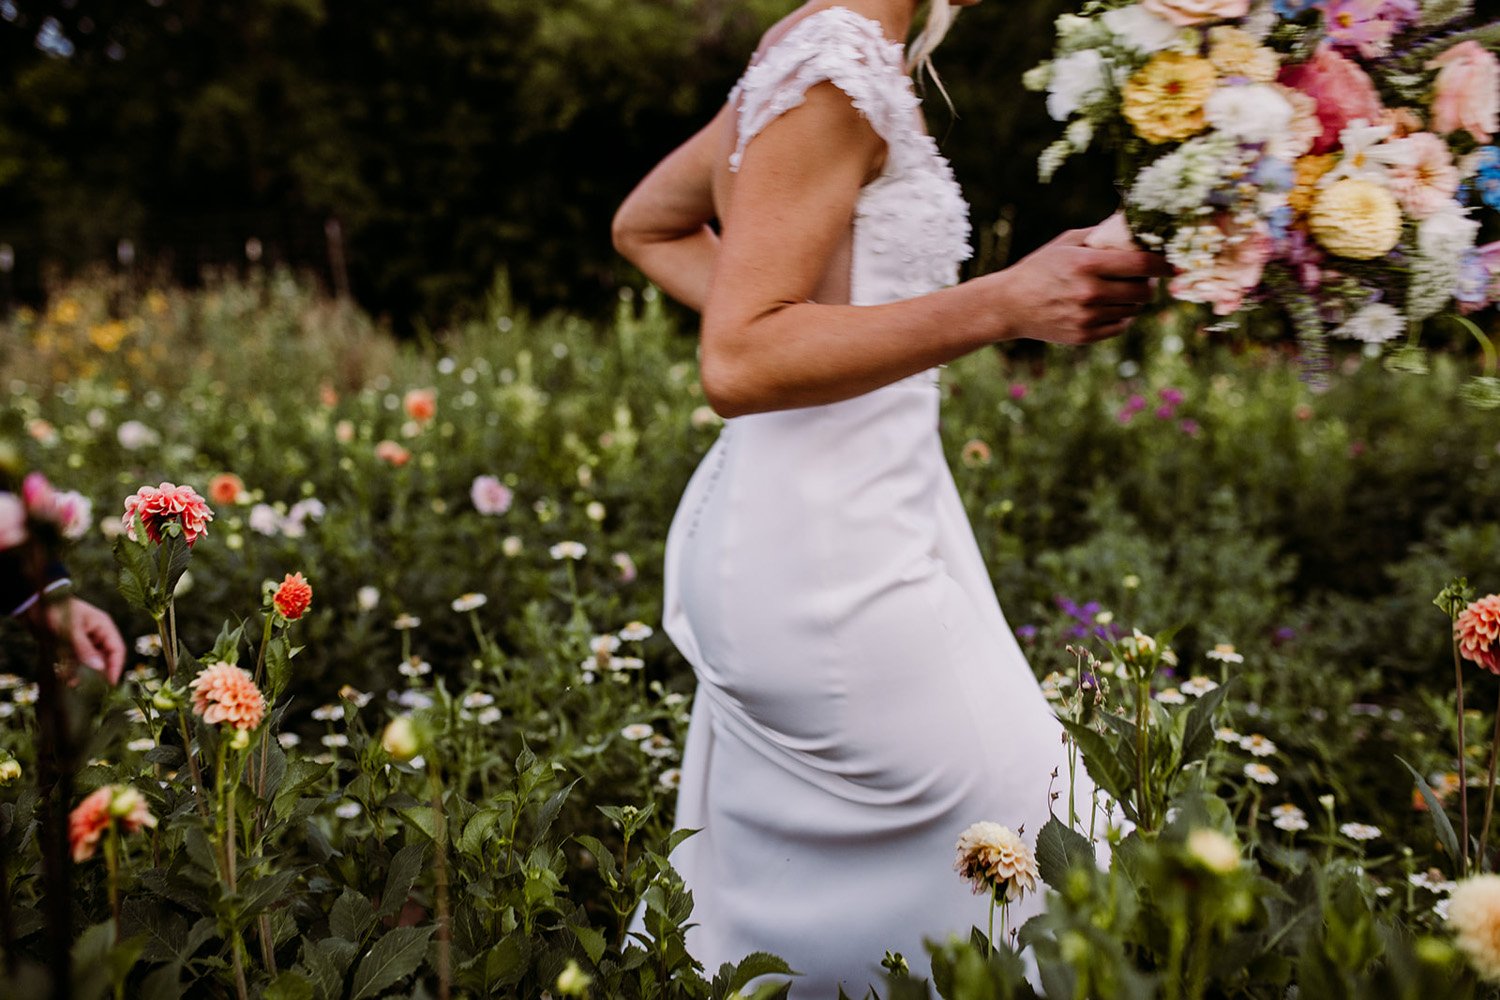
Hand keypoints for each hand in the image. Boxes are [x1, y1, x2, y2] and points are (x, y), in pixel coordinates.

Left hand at [44, 597, 125, 684]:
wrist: (33, 604)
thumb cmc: (56, 610)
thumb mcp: (71, 629)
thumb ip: (84, 648)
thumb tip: (99, 668)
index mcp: (103, 626)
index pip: (117, 649)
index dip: (116, 666)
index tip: (110, 683)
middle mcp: (97, 635)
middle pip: (105, 657)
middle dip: (100, 672)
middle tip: (95, 689)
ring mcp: (85, 641)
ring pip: (90, 662)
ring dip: (85, 673)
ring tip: (76, 684)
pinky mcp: (72, 647)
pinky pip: (77, 662)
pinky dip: (73, 670)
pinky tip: (67, 679)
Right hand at [989, 225, 1172, 344]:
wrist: (1009, 305)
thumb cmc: (1040, 268)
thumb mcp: (1067, 243)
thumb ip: (1101, 234)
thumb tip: (1135, 223)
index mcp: (1086, 264)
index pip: (1142, 264)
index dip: (1164, 263)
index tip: (1173, 262)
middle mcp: (1089, 292)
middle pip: (1143, 291)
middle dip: (1149, 283)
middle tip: (1144, 277)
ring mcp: (1087, 317)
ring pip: (1133, 309)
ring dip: (1134, 299)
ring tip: (1122, 290)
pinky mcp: (1084, 335)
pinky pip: (1120, 326)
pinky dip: (1122, 316)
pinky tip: (1111, 306)